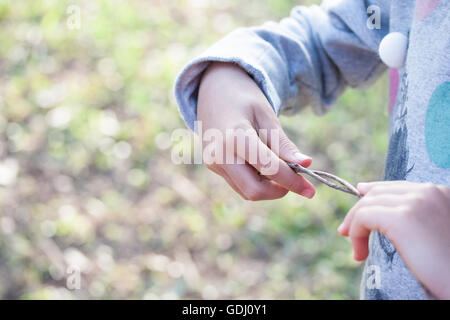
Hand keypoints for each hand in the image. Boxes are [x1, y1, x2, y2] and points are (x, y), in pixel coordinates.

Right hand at [197, 62, 314, 199]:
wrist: (213, 90)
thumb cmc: (244, 100)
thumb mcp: (267, 117)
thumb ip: (283, 145)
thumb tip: (307, 165)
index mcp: (236, 136)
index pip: (269, 168)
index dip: (293, 182)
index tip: (311, 190)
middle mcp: (220, 154)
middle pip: (255, 191)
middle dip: (279, 190)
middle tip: (295, 180)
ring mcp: (214, 162)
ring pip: (246, 191)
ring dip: (268, 188)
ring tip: (278, 167)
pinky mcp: (213, 167)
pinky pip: (239, 184)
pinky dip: (256, 181)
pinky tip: (262, 165)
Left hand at [338, 181, 449, 298]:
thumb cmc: (449, 267)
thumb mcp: (433, 232)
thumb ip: (412, 218)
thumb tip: (379, 215)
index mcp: (440, 192)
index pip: (397, 186)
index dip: (373, 192)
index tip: (358, 198)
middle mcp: (428, 191)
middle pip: (378, 193)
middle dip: (358, 210)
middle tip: (345, 230)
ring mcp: (415, 202)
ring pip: (367, 205)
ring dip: (355, 227)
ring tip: (357, 251)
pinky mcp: (401, 218)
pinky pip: (363, 217)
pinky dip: (356, 234)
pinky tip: (359, 254)